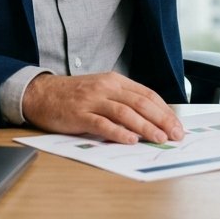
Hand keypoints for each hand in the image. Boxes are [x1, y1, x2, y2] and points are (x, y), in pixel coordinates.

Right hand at [21, 72, 183, 144]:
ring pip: (125, 113)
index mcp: (115, 81)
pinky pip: (102, 124)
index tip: (177, 126)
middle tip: (175, 135)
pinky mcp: (79, 114)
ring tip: (159, 139)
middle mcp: (106, 88)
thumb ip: (123, 101)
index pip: (147, 95)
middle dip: (161, 120)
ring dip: (145, 127)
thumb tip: (151, 120)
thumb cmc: (74, 95)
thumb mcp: (102, 90)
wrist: (41, 93)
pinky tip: (129, 140)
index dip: (165, 111)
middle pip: (140, 103)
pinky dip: (118, 132)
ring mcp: (92, 100)